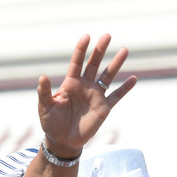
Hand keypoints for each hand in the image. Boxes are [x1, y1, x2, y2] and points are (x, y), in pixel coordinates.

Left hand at [35, 34, 136, 157]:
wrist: (63, 141)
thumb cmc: (51, 123)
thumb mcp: (45, 107)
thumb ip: (44, 92)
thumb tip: (42, 77)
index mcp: (70, 83)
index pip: (77, 62)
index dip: (81, 50)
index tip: (87, 37)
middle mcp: (85, 86)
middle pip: (94, 64)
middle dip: (100, 50)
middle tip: (107, 35)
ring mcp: (96, 95)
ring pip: (108, 76)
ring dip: (116, 63)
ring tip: (124, 50)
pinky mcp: (104, 108)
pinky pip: (117, 96)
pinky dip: (125, 88)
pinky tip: (133, 79)